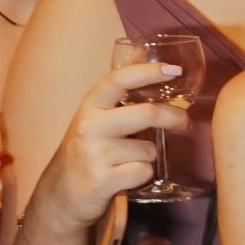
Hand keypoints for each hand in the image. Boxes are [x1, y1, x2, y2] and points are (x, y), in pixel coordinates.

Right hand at [31, 61, 189, 229]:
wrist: (61, 195)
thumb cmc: (87, 151)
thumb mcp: (96, 117)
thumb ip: (118, 91)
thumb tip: (142, 49)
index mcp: (89, 107)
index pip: (118, 80)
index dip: (147, 72)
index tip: (174, 70)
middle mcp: (89, 127)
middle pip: (146, 114)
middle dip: (173, 117)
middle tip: (183, 121)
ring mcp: (94, 155)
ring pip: (149, 149)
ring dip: (149, 156)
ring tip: (128, 161)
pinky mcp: (102, 181)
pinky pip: (144, 172)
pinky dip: (142, 175)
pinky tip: (125, 177)